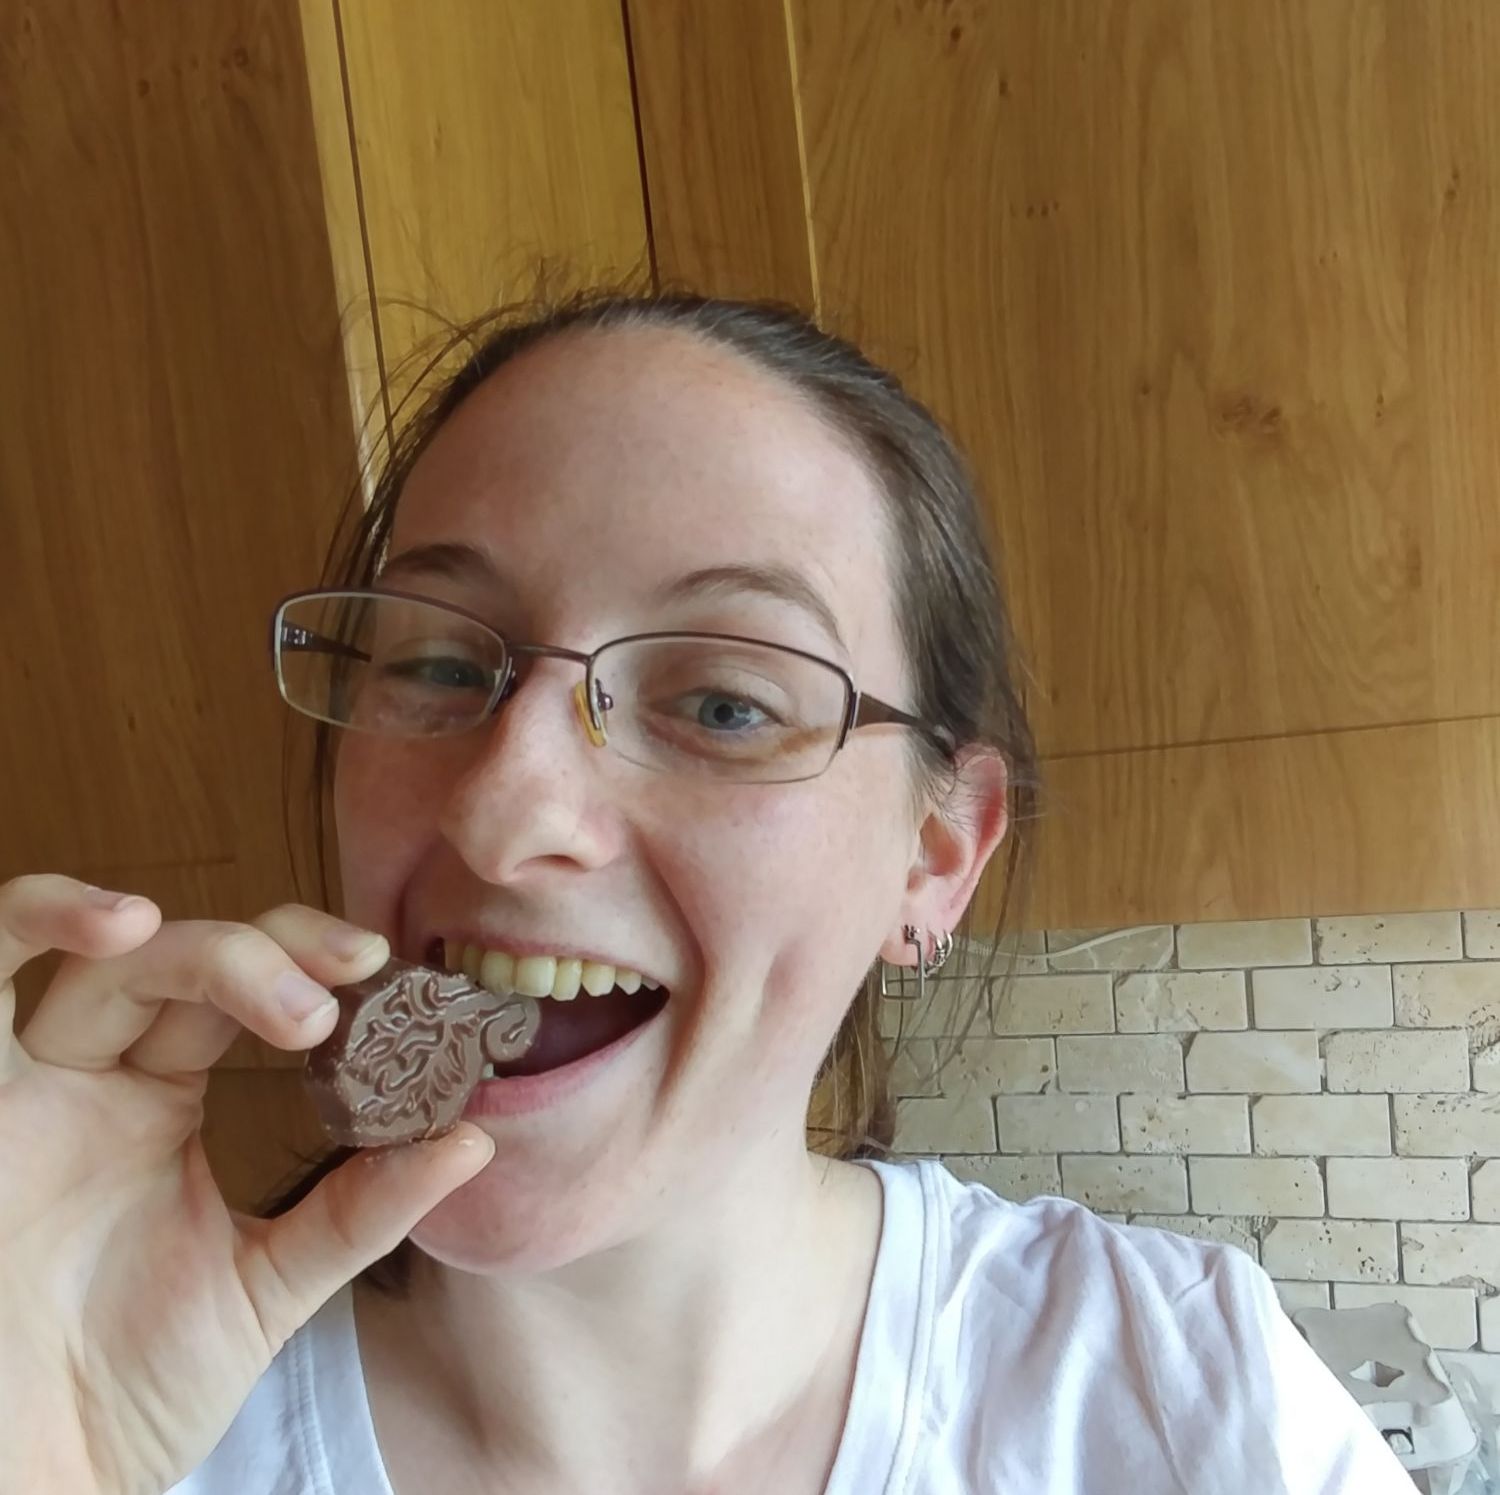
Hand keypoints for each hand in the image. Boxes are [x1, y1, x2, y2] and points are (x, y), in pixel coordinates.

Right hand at [0, 874, 493, 1494]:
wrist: (42, 1482)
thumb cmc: (130, 1390)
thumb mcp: (269, 1285)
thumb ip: (360, 1210)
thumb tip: (474, 1140)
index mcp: (155, 1102)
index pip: (236, 992)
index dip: (305, 964)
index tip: (383, 969)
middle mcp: (90, 1080)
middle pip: (181, 962)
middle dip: (276, 953)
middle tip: (356, 975)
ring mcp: (27, 1090)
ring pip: (106, 966)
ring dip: (198, 947)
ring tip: (288, 983)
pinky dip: (32, 921)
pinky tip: (121, 923)